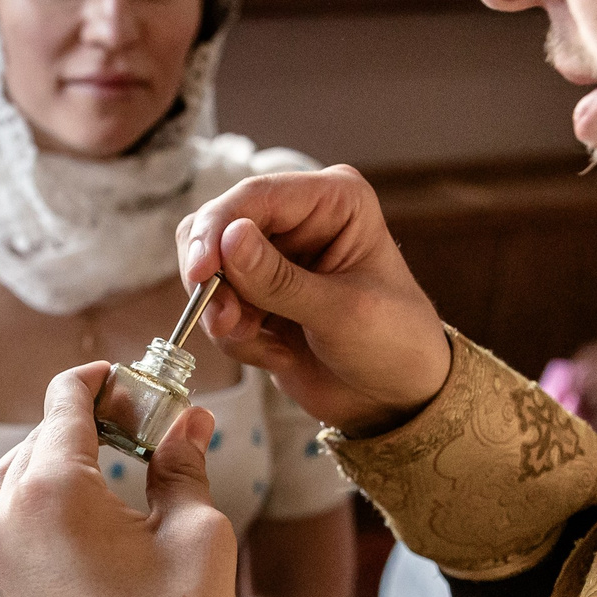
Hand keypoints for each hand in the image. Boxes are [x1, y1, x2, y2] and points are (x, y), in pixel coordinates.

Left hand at [0, 364, 241, 596]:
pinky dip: (37, 512)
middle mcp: (2, 523)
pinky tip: (85, 523)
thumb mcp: (197, 533)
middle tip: (137, 425)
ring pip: (8, 485)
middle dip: (80, 425)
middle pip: (33, 441)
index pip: (63, 403)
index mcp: (48, 492)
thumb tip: (187, 421)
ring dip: (51, 466)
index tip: (132, 380)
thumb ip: (181, 464)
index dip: (100, 382)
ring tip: (109, 470)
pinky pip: (4, 532)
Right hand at [177, 166, 451, 435]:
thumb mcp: (343, 312)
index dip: (218, 230)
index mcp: (333, 200)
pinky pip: (216, 306)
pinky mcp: (257, 295)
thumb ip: (280, 279)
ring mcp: (274, 257)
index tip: (201, 273)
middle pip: (218, 226)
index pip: (255, 197)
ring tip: (260, 342)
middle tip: (227, 321)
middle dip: (215, 279)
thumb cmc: (394, 344)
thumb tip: (228, 238)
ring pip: (208, 268)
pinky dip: (235, 335)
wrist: (395, 399)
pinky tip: (276, 354)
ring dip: (224, 312)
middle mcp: (298, 218)